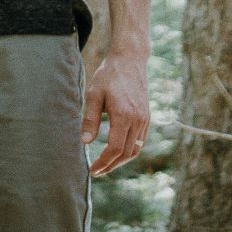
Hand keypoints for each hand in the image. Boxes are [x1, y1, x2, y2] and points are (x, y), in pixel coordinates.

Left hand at [81, 52, 150, 175]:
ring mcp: (145, 119)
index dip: (103, 162)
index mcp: (124, 115)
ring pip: (135, 150)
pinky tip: (117, 152)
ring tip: (106, 165)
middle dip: (111, 165)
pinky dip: (129, 151)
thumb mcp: (94, 94)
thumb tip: (85, 141)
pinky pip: (140, 141)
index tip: (92, 169)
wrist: (130, 60)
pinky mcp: (147, 117)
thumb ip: (90, 119)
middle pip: (126, 153)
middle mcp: (138, 120)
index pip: (115, 148)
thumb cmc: (109, 75)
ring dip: (121, 161)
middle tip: (96, 171)